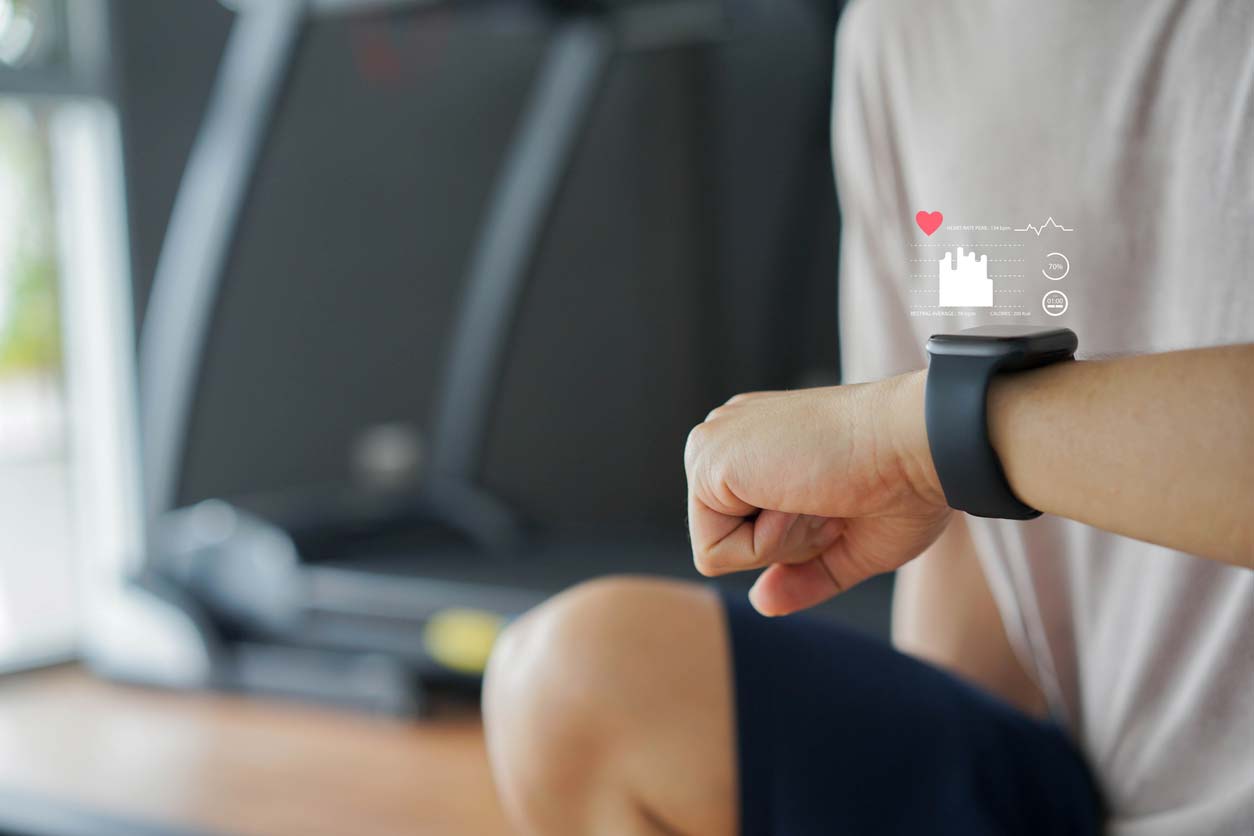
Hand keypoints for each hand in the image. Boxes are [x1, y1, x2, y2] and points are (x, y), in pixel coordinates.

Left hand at [684, 371, 950, 615]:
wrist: (920, 443)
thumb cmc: (903, 485)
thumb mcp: (852, 544)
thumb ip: (802, 573)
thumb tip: (760, 602)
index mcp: (755, 445)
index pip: (743, 535)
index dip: (798, 543)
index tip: (837, 500)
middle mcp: (726, 437)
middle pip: (726, 543)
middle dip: (786, 545)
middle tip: (829, 499)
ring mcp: (711, 444)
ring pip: (716, 550)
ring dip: (780, 543)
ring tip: (817, 495)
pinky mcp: (706, 459)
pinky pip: (713, 553)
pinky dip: (766, 544)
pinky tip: (800, 497)